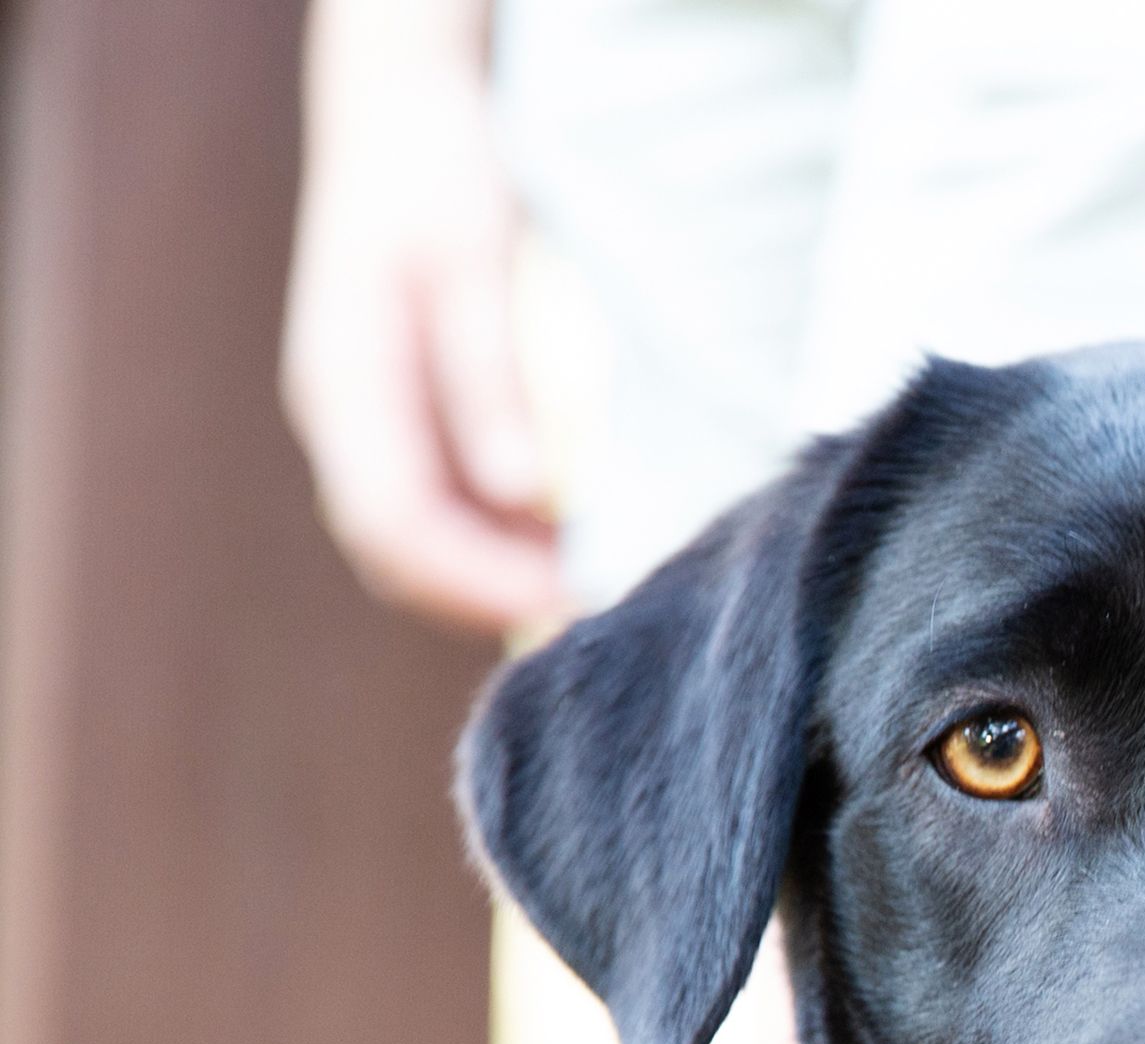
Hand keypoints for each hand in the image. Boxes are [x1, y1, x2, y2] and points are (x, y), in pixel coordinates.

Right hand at [281, 0, 563, 632]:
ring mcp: (362, 423)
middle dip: (490, 594)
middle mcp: (339, 418)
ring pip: (415, 539)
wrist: (395, 123)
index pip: (394, 523)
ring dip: (495, 572)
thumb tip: (519, 490)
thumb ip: (488, 381)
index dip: (478, 580)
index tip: (568, 598)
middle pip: (397, 553)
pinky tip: (565, 536)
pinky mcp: (395, 419)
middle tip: (595, 608)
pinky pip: (435, 505)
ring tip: (590, 579)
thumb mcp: (471, 266)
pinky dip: (496, 536)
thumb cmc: (435, 179)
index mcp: (343, 383)